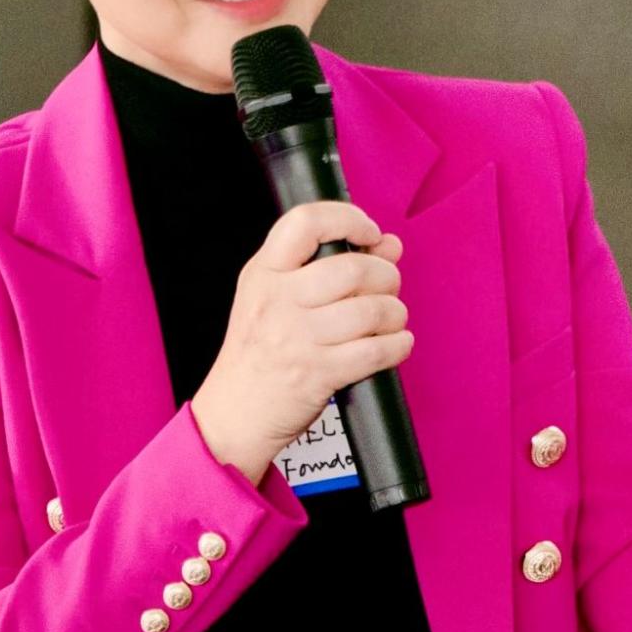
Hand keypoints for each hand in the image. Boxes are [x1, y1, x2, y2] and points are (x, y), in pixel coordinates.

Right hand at [191, 201, 410, 485]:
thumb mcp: (279, 298)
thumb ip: (330, 265)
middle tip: (386, 287)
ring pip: (372, 309)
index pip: (306, 222)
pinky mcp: (318, 374)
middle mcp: (278, 301)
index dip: (349, 219)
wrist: (233, 413)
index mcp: (265, 272)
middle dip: (386, 275)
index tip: (370, 234)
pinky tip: (394, 344)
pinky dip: (398, 345)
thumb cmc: (261, 351)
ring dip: (395, 313)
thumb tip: (389, 246)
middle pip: (353, 268)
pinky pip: (377, 351)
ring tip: (390, 319)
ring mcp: (297, 338)